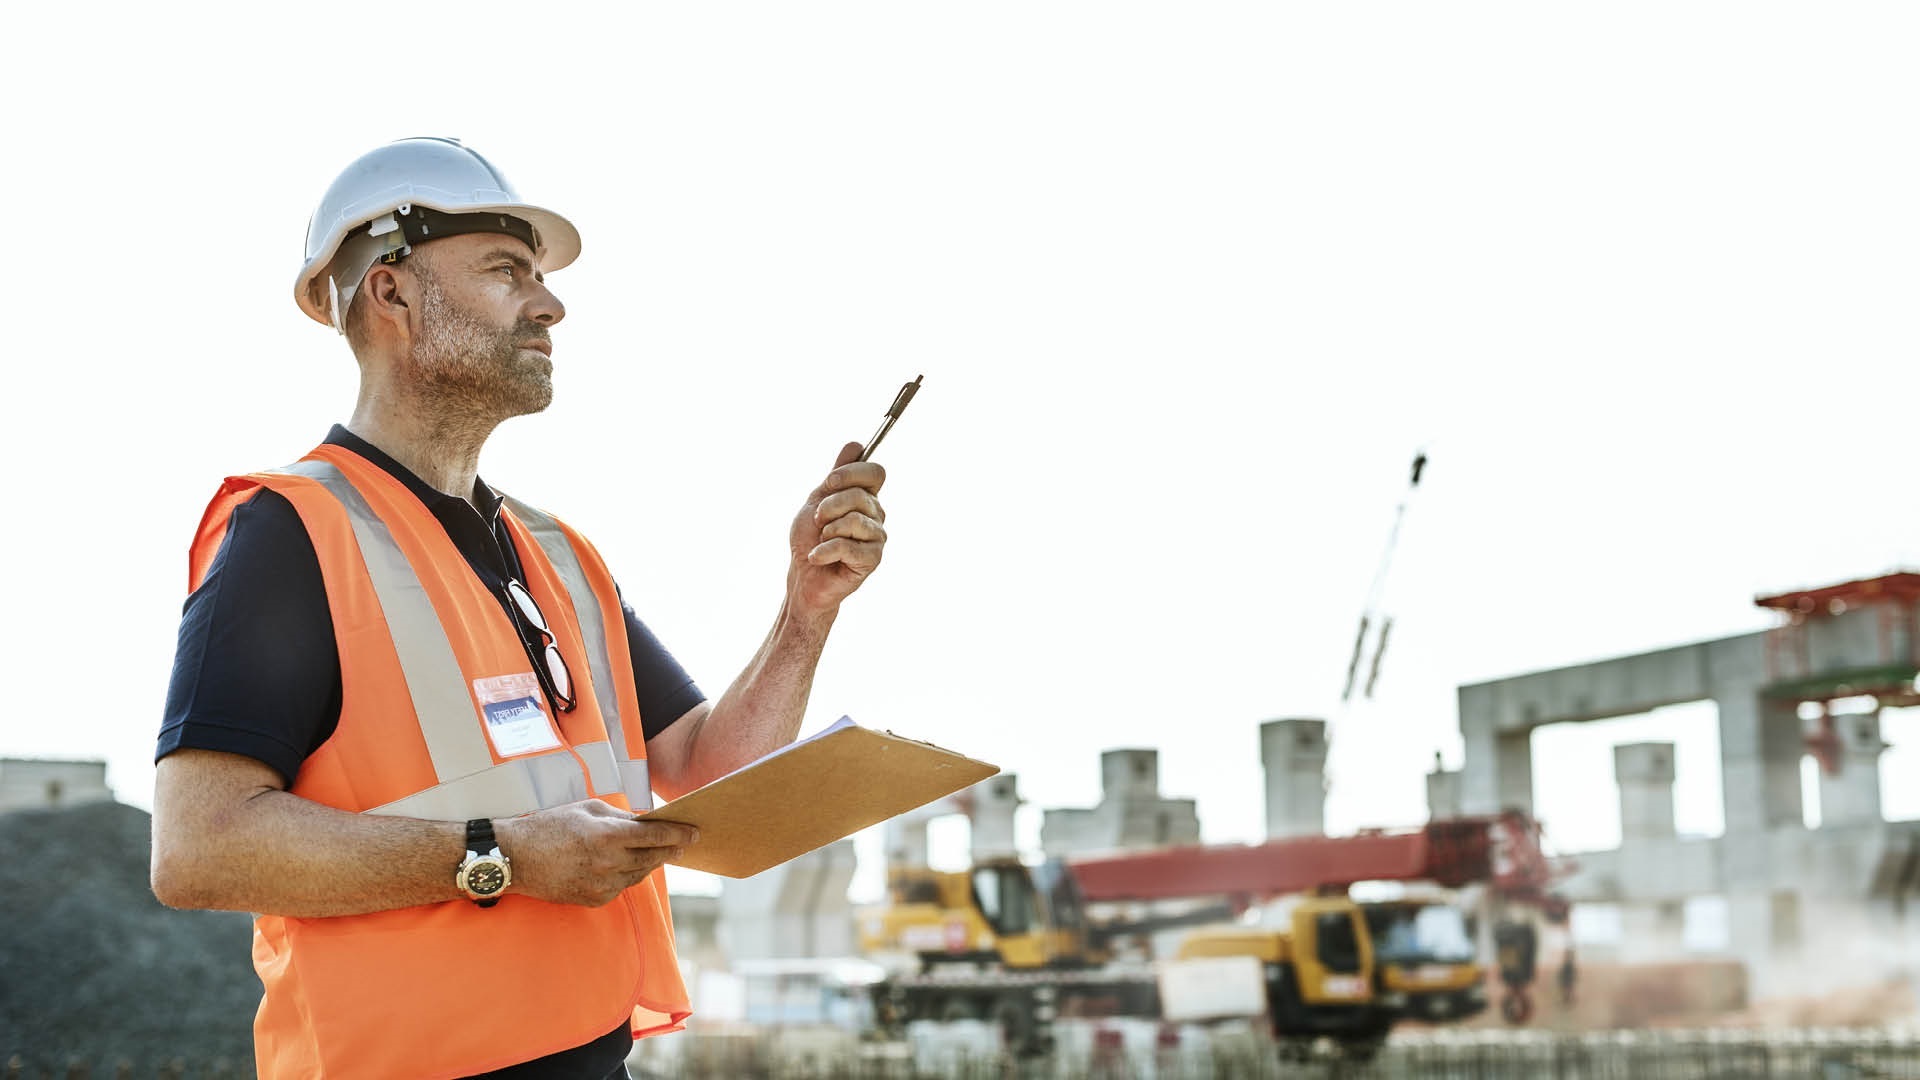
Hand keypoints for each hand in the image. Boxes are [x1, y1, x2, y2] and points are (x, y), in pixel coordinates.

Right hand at [494, 799, 697, 906]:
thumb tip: (645, 823)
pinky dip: (628, 875)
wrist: (516, 858)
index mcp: (609, 835)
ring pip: (639, 874)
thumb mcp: (588, 809)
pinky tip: (626, 865)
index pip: (656, 835)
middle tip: (684, 843)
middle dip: (670, 849)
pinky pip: (622, 887)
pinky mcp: (595, 900)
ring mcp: (602, 885)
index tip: (694, 833)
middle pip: (653, 858)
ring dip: (650, 863)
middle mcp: (609, 863)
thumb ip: (620, 817)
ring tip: (658, 852)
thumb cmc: (550, 826)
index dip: (678, 834)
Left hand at [788, 441, 886, 615]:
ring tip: (821, 541)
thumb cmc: (809, 539)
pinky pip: (846, 545)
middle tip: (818, 522)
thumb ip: (836, 475)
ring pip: (854, 520)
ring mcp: (877, 537)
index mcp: (866, 497)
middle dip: (829, 507)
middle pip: (860, 495)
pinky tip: (817, 557)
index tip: (829, 483)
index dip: (851, 473)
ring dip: (826, 531)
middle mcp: (877, 515)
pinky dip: (823, 551)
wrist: (803, 576)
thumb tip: (856, 444)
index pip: (875, 472)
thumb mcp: (817, 499)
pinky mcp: (873, 559)